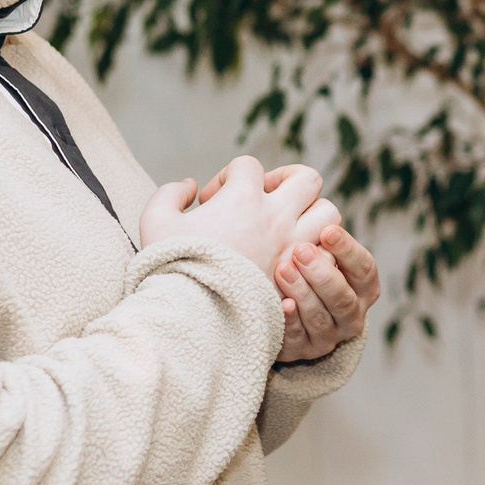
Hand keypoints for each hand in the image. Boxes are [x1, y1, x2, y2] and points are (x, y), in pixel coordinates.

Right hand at [137, 157, 321, 273]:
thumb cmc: (171, 268)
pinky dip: (317, 253)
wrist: (190, 318)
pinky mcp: (299, 277)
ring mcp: (291, 247)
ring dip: (312, 215)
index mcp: (242, 198)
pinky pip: (327, 256)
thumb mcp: (154, 222)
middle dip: (288, 181)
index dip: (228, 176)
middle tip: (267, 199)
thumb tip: (189, 186)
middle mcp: (275, 217)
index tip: (211, 201)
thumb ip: (170, 194)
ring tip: (290, 227)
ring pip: (329, 214)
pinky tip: (294, 260)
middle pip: (307, 179)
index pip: (249, 166)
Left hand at [275, 225, 383, 362]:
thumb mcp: (318, 249)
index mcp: (363, 287)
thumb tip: (300, 187)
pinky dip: (290, 321)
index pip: (365, 269)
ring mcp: (328, 337)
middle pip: (344, 298)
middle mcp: (351, 314)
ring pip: (321, 319)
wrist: (281, 307)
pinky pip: (297, 339)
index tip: (326, 231)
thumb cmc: (302, 266)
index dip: (348, 251)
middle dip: (322, 274)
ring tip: (283, 269)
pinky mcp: (302, 351)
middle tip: (300, 250)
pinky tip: (281, 304)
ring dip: (303, 293)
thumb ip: (315, 226)